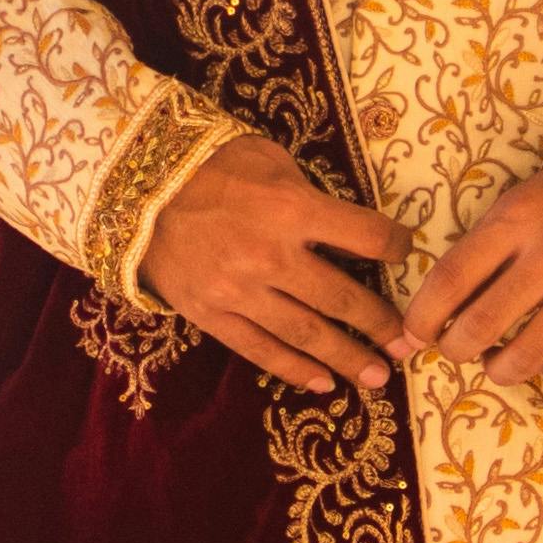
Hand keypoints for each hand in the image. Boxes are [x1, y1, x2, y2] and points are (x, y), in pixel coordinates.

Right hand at [139, 133, 409, 391]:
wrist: (135, 189)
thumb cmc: (209, 164)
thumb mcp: (269, 158)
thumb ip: (308, 191)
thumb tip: (343, 224)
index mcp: (292, 209)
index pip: (366, 236)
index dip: (395, 246)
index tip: (404, 254)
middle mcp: (272, 256)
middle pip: (343, 298)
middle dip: (381, 324)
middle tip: (407, 344)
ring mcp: (240, 292)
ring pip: (307, 335)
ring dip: (347, 359)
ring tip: (377, 378)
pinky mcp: (212, 316)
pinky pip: (260, 351)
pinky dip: (295, 370)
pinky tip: (323, 384)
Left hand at [394, 154, 542, 395]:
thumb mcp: (518, 206)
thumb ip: (480, 254)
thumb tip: (433, 314)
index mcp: (517, 221)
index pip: (450, 279)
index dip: (422, 318)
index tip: (414, 335)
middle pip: (479, 326)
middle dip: (455, 350)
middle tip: (459, 349)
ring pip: (524, 359)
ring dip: (499, 371)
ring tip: (501, 360)